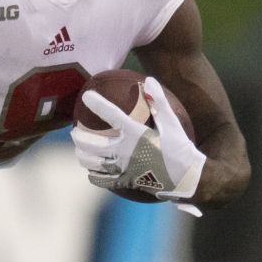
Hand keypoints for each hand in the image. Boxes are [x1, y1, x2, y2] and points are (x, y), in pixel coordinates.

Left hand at [70, 76, 205, 209]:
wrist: (187, 179)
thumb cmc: (181, 149)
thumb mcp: (173, 124)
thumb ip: (159, 103)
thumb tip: (150, 80)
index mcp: (136, 135)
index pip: (112, 115)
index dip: (98, 103)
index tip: (86, 95)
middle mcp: (126, 152)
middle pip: (93, 144)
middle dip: (79, 137)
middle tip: (74, 132)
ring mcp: (123, 169)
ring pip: (93, 163)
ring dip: (82, 156)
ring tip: (79, 151)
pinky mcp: (125, 182)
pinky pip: (102, 180)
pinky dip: (94, 176)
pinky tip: (92, 172)